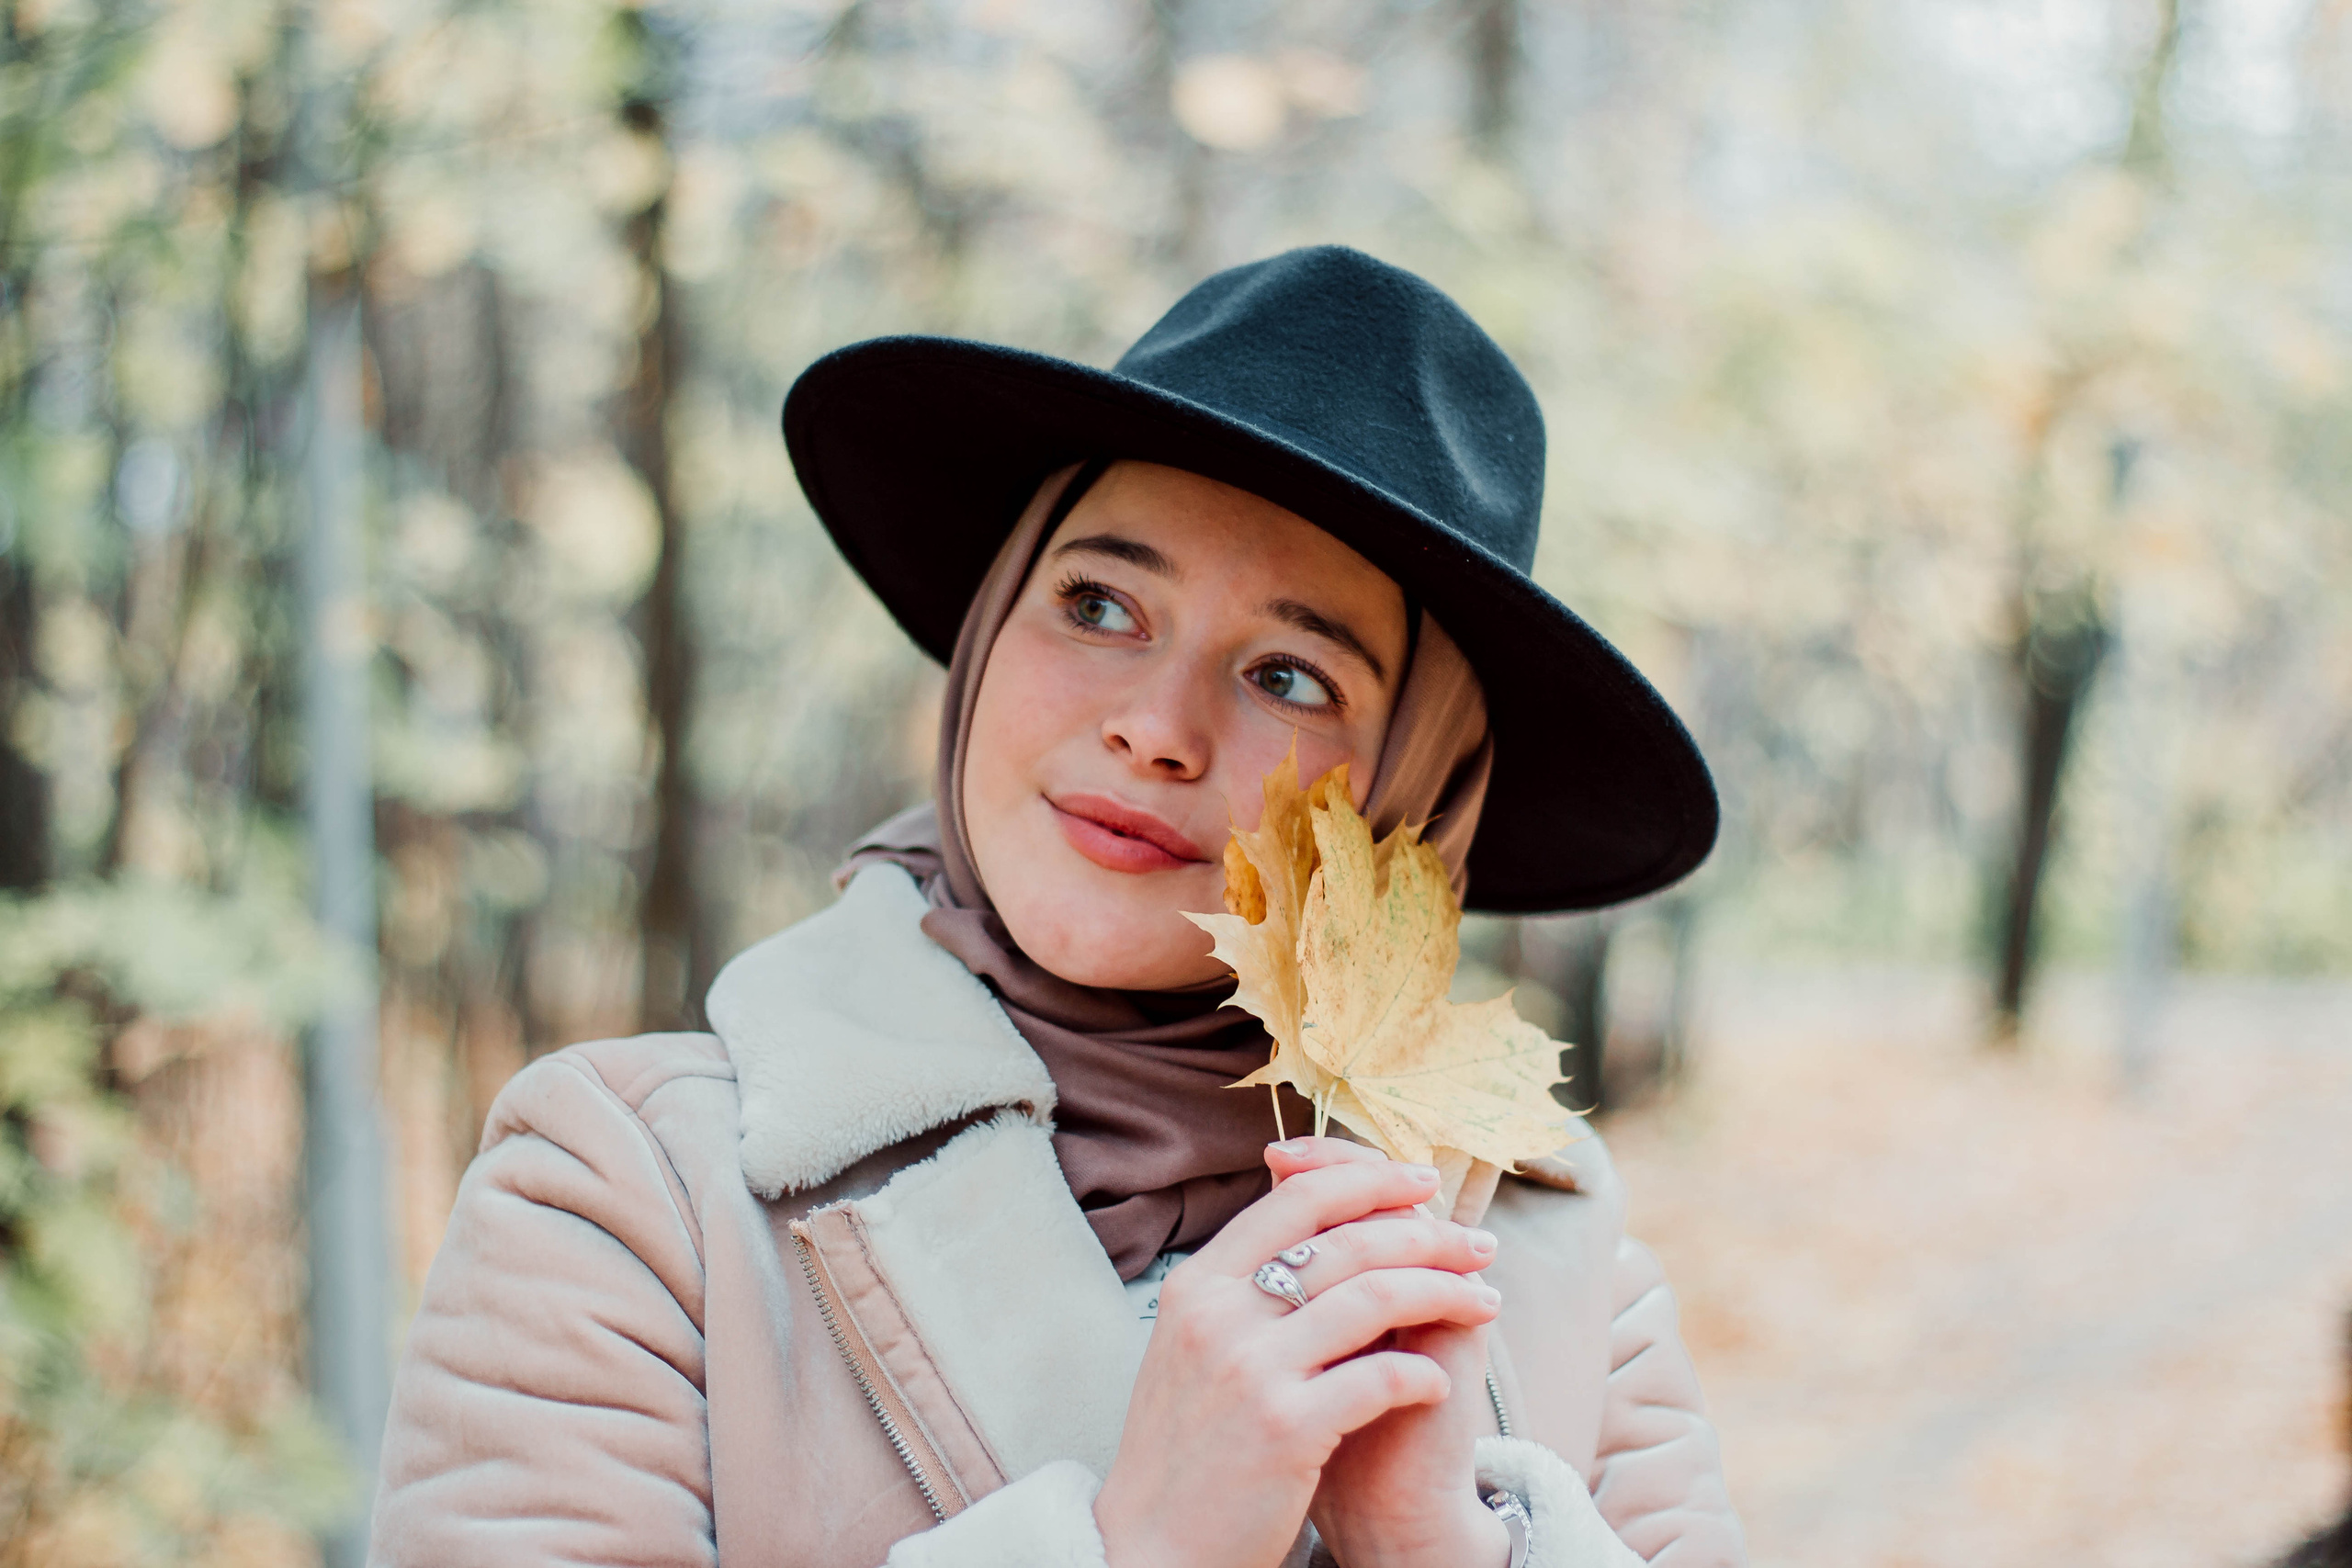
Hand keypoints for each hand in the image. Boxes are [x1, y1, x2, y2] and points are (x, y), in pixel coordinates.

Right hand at [1092, 1142, 1501, 1567]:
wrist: (1150, 1548)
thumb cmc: (1184, 1450)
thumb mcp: (1190, 1348)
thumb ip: (1240, 1290)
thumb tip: (1319, 1230)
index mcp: (1197, 1286)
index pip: (1295, 1199)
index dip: (1369, 1180)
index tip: (1422, 1183)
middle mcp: (1219, 1315)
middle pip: (1346, 1241)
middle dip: (1428, 1235)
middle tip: (1479, 1244)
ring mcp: (1249, 1370)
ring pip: (1373, 1297)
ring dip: (1444, 1292)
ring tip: (1484, 1300)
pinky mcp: (1284, 1429)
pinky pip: (1378, 1380)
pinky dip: (1421, 1376)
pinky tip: (1438, 1383)